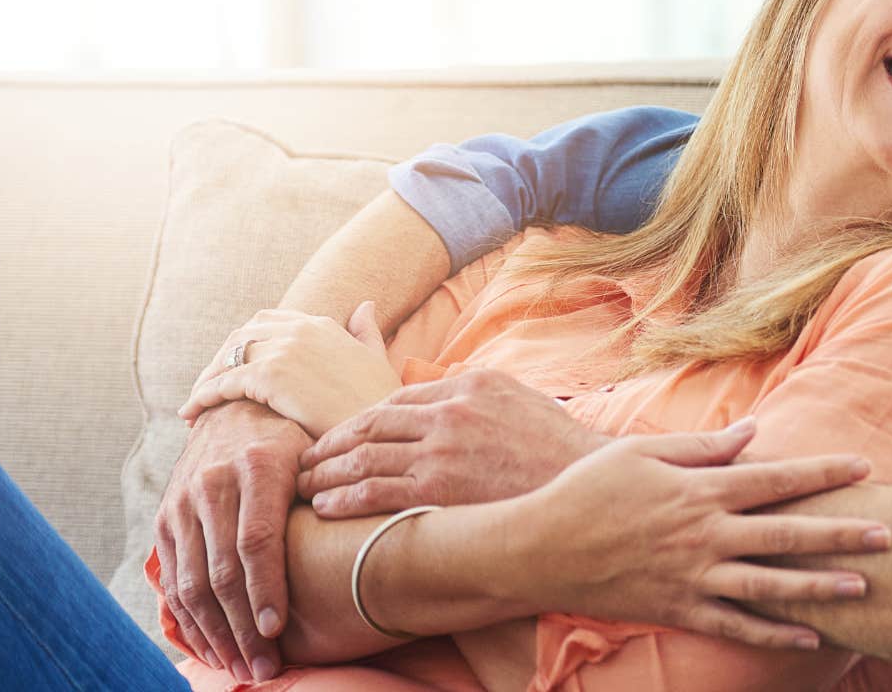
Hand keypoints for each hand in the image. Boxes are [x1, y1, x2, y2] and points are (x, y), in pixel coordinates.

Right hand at [155, 399, 311, 683]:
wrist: (235, 410)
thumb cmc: (294, 441)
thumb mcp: (318, 452)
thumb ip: (335, 490)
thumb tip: (372, 540)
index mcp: (257, 466)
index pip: (256, 540)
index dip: (265, 590)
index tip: (276, 631)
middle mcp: (212, 484)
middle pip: (221, 571)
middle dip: (241, 628)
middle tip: (263, 669)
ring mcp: (182, 503)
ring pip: (191, 582)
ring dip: (215, 634)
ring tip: (241, 667)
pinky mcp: (166, 519)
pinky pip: (171, 579)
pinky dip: (188, 620)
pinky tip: (211, 647)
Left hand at [181, 303, 400, 437]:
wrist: (381, 431)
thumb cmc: (380, 402)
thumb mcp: (376, 358)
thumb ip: (365, 331)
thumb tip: (366, 305)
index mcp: (322, 324)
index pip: (268, 320)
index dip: (246, 342)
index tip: (233, 365)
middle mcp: (301, 330)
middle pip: (243, 334)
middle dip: (221, 358)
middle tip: (208, 385)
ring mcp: (285, 350)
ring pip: (229, 356)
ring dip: (207, 377)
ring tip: (195, 403)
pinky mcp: (271, 376)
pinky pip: (224, 382)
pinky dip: (203, 396)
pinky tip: (192, 413)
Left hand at [298, 366, 609, 515]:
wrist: (585, 485)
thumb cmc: (557, 450)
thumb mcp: (520, 400)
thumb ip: (477, 393)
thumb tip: (447, 391)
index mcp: (468, 385)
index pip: (397, 399)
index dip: (362, 420)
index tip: (341, 436)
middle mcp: (449, 411)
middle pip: (370, 423)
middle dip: (331, 442)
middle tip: (306, 457)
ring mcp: (442, 449)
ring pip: (364, 456)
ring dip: (328, 471)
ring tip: (306, 484)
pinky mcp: (438, 489)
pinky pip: (375, 490)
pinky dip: (344, 497)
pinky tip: (327, 505)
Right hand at [508, 418, 891, 649]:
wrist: (539, 550)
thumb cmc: (588, 490)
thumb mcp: (640, 452)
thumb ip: (702, 446)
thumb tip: (754, 433)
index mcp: (698, 490)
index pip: (775, 478)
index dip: (823, 472)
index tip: (864, 466)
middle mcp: (703, 536)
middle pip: (785, 535)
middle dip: (840, 534)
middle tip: (888, 533)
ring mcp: (692, 578)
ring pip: (768, 587)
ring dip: (819, 587)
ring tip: (862, 587)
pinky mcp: (678, 610)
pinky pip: (735, 626)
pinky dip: (775, 635)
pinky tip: (812, 639)